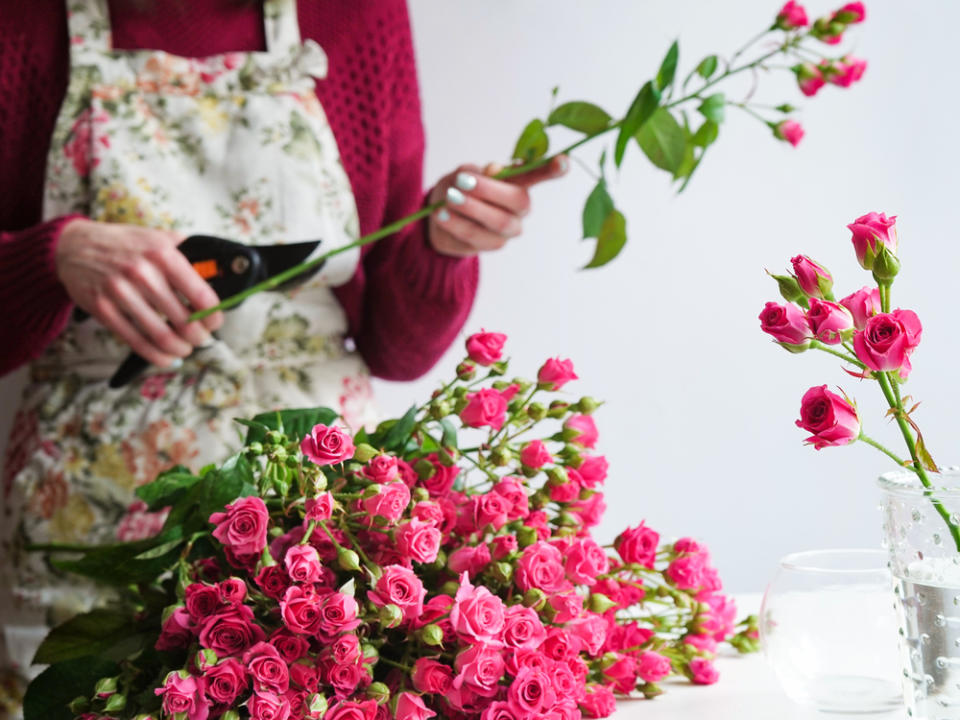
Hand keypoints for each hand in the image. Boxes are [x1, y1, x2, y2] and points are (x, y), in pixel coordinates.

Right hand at [55, 219, 223, 367]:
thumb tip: (220, 275)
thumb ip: (189, 255)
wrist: (74, 246)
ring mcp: (120, 292)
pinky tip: (166, 358)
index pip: (201, 295)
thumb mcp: (160, 238)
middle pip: (184, 321)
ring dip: (180, 349)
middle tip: (201, 338)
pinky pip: (136, 342)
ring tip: (185, 348)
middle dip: (199, 337)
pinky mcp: (103, 309)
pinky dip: (156, 356)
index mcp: (163, 254)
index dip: (213, 316)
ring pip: (162, 336)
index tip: (214, 322)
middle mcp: (142, 273)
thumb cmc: (126, 245)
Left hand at [427, 155, 567, 256]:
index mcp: (518, 184)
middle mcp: (520, 209)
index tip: (564, 160)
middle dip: (489, 190)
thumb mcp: (462, 174)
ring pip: (498, 222)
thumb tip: (495, 170)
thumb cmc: (457, 188)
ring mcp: (508, 230)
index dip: (552, 169)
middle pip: (517, 201)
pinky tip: (441, 214)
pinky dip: (457, 224)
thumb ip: (477, 172)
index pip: (539, 175)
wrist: (440, 216)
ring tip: (448, 199)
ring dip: (471, 209)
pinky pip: (476, 236)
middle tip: (462, 182)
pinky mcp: (491, 246)